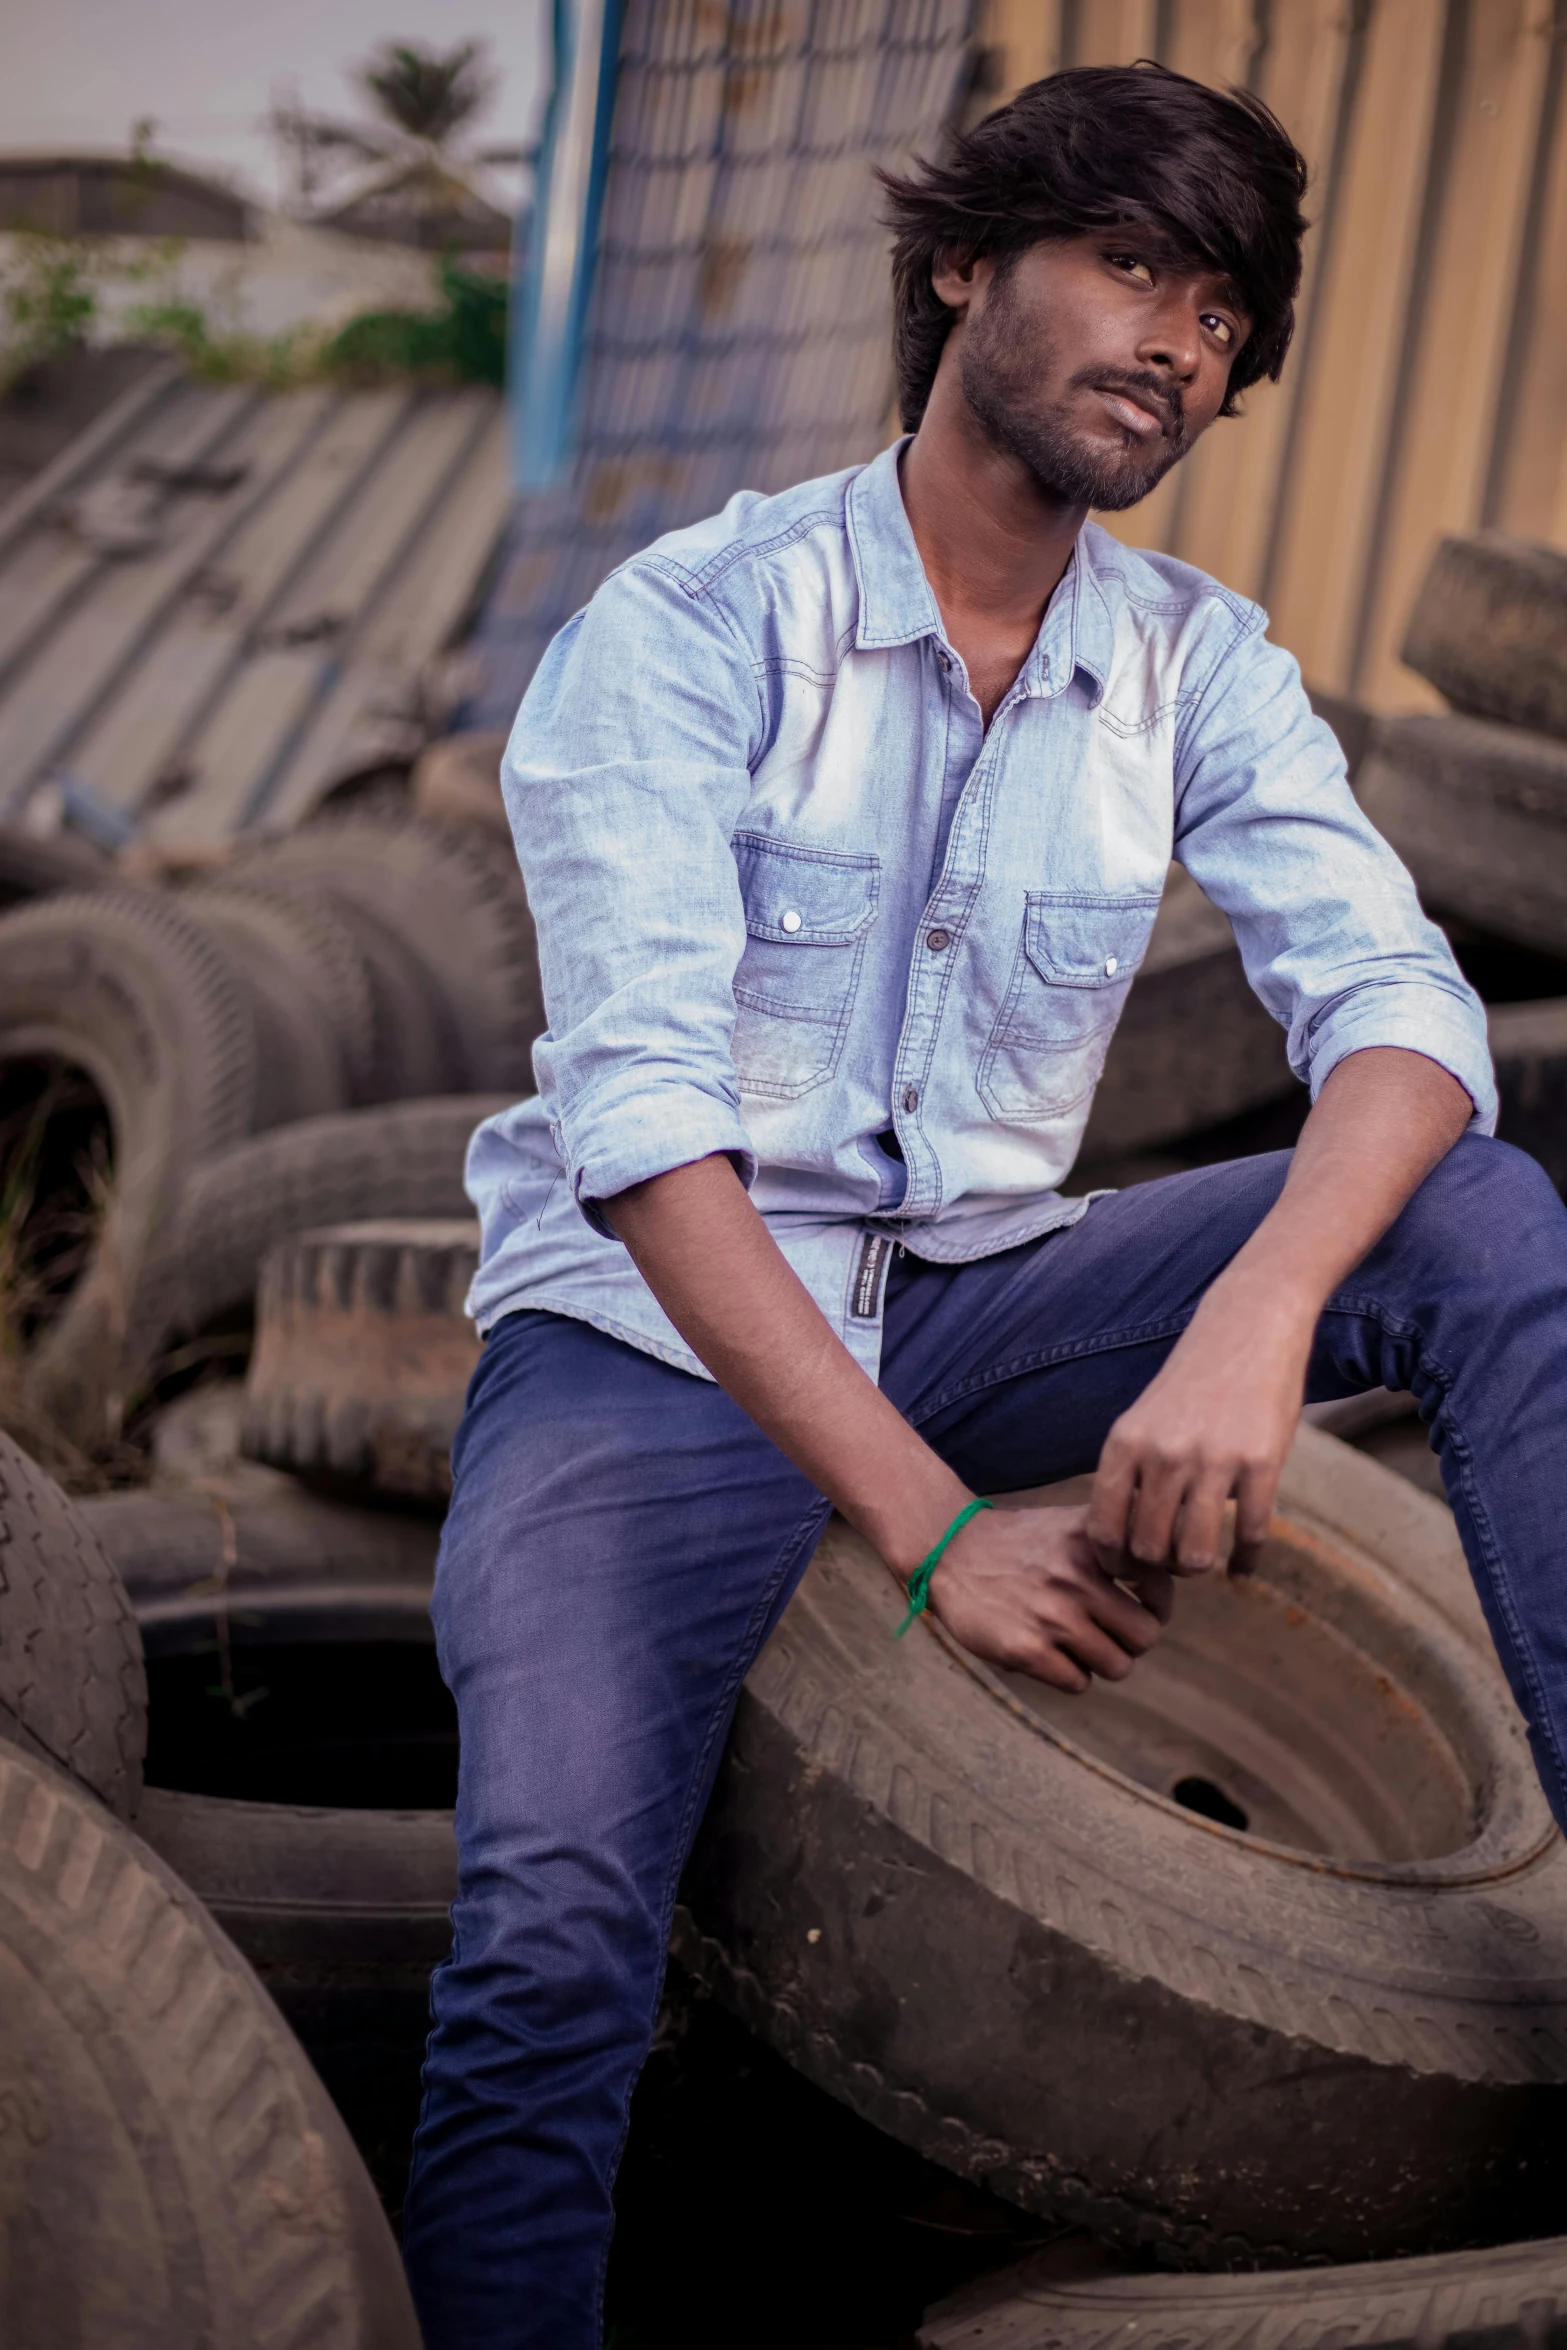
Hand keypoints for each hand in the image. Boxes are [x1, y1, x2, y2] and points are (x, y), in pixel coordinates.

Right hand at [926, 1503, 1172, 1691]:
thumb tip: (1164, 1578)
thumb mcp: (1069, 1525)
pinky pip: (1078, 1682)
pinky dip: (1070, 1675)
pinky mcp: (1026, 1650)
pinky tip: (1050, 1654)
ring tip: (1077, 1645)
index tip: (1141, 1605)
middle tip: (1108, 1633)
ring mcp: (1053, 1617)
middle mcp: (1078, 1580)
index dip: (1157, 1603)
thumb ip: (1114, 1545)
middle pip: (1145, 1637)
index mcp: (1093, 1545)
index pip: (1159, 1587)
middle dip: (1131, 1641)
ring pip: (1116, 1666)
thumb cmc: (1017, 1542)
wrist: (948, 1551)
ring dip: (1101, 1661)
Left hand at [1087, 1271, 1312, 1581]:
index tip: (1127, 1569)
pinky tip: (1243, 1570)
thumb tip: (1118, 1542)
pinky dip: (1245, 1562)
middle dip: (1156, 1569)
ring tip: (1201, 1563)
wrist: (1249, 1326)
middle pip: (1147, 1549)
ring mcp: (1214, 1460)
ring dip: (1196, 1568)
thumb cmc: (1193, 1382)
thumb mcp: (1144, 1419)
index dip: (1112, 1561)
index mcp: (1125, 1444)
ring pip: (1194, 1553)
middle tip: (1167, 1566)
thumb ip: (1131, 1472)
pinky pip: (1250, 1535)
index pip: (1103, 1528)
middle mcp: (1163, 1454)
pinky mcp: (1262, 1462)